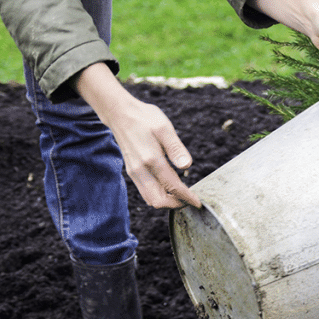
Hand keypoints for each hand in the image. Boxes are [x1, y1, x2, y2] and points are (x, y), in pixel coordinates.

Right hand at [74, 63, 200, 209]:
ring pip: (150, 199)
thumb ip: (176, 148)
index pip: (172, 187)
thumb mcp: (164, 128)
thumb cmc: (144, 118)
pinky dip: (158, 195)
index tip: (198, 203)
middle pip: (157, 201)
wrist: (120, 113)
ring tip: (182, 196)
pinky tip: (170, 188)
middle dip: (175, 204)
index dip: (187, 197)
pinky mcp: (132, 171)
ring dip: (166, 202)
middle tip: (190, 200)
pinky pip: (145, 192)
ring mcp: (134, 172)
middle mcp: (140, 170)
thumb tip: (187, 166)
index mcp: (151, 160)